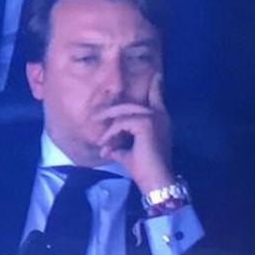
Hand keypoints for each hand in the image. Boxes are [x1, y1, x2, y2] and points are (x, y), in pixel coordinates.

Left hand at [92, 73, 173, 192]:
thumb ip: (120, 144)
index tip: (156, 74)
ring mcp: (154, 118)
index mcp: (159, 120)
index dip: (155, 86)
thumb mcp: (129, 152)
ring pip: (123, 114)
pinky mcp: (146, 124)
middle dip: (111, 112)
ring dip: (109, 129)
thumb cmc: (143, 168)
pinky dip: (111, 134)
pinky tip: (106, 146)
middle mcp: (159, 116)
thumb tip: (107, 147)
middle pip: (130, 105)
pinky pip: (121, 123)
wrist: (155, 180)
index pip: (156, 97)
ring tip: (101, 142)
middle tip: (96, 117)